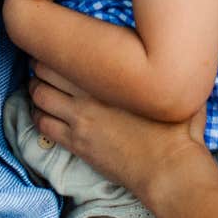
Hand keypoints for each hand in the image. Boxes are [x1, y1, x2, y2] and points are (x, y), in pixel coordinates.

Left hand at [29, 63, 208, 197]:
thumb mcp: (179, 92)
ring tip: (42, 90)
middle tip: (47, 67)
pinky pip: (42, 125)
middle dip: (42, 66)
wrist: (169, 169)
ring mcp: (79, 120)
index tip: (62, 50)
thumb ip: (170, 75)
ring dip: (36, 90)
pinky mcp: (76, 144)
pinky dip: (38, 116)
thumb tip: (181, 58)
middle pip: (45, 69)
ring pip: (39, 95)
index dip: (58, 48)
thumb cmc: (179, 132)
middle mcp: (89, 94)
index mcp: (112, 76)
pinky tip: (45, 115)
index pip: (67, 51)